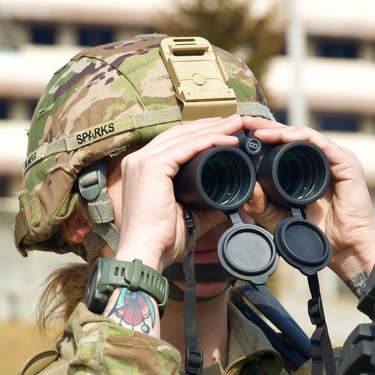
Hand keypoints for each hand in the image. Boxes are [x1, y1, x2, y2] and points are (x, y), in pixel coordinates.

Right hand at [111, 114, 249, 269]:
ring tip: (236, 125)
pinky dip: (209, 141)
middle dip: (209, 125)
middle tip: (235, 122)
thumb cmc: (163, 239)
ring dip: (213, 128)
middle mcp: (138, 159)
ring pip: (184, 136)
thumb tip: (232, 198)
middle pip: (179, 133)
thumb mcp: (189, 214)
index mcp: (142, 168)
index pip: (175, 142)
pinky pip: (186, 147)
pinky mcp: (151, 166)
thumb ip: (208, 202)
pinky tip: (228, 139)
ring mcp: (142, 161)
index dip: (200, 133)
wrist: (147, 252)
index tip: (224, 131)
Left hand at [240, 122, 374, 285]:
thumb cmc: (317, 234)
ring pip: (304, 136)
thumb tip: (247, 187)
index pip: (282, 146)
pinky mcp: (346, 163)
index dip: (262, 137)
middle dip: (267, 128)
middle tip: (245, 123)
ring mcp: (335, 159)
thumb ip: (261, 206)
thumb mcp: (279, 219)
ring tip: (258, 132)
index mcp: (307, 170)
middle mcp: (321, 161)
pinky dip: (300, 137)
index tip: (240, 134)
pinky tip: (283, 137)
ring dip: (279, 131)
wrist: (344, 249)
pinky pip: (320, 143)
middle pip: (291, 137)